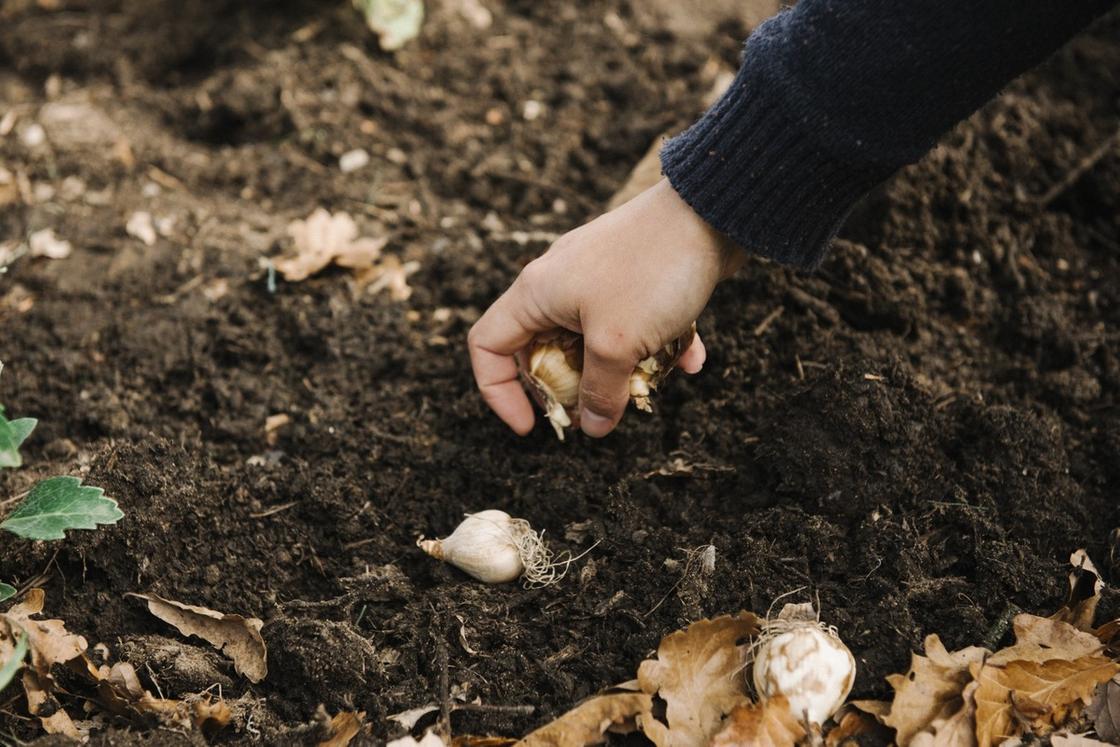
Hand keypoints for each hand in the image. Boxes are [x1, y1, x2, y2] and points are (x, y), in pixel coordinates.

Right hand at [468, 178, 744, 437]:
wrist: (709, 211)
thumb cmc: (651, 270)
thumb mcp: (618, 344)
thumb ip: (600, 391)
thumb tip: (594, 427)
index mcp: (536, 293)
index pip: (488, 346)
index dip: (499, 392)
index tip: (533, 424)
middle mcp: (558, 283)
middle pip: (541, 349)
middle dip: (568, 388)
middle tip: (595, 412)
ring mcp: (597, 277)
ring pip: (592, 341)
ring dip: (619, 371)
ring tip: (648, 385)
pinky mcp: (634, 276)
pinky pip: (632, 323)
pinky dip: (655, 346)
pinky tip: (689, 359)